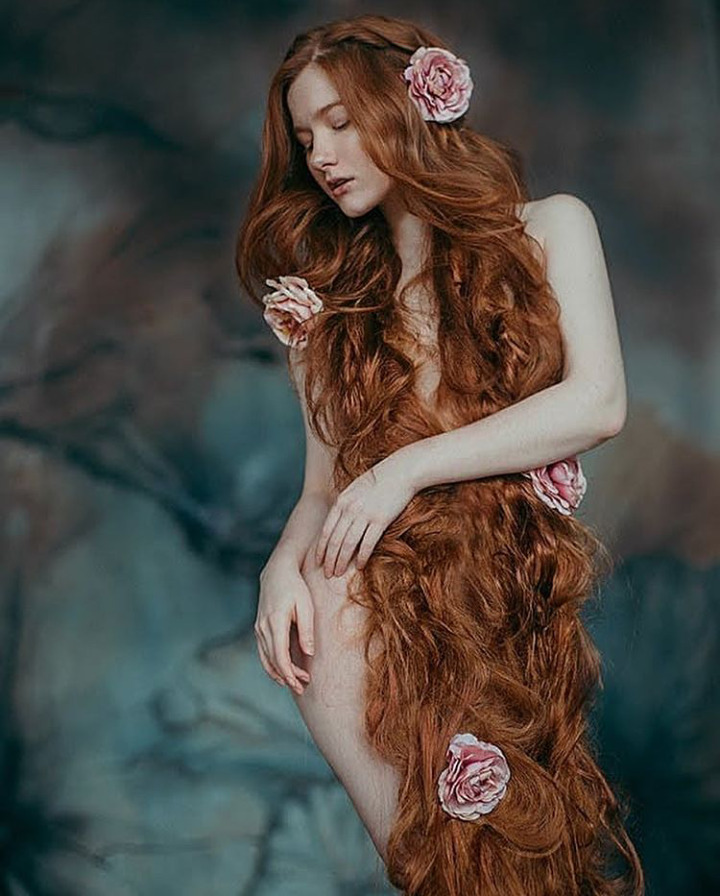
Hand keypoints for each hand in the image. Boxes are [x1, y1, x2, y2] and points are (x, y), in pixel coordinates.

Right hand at [255, 559, 313, 694]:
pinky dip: (271, 664)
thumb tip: (309, 654)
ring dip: (278, 673)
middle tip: (303, 687)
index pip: (280, 656)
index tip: (301, 682)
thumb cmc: (295, 587)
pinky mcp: (259, 627)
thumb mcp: (306, 606)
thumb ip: (307, 630)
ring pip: (265, 658)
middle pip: (273, 660)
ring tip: (294, 683)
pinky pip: (263, 651)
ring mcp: (259, 628)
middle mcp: (263, 627)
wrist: (277, 571)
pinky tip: (281, 671)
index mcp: (275, 622)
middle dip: (287, 677)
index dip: (289, 673)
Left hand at [315, 456, 415, 576]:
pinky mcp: (380, 520)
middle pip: (335, 540)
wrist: (401, 471)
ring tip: (338, 574)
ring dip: (342, 561)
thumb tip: (338, 520)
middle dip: (329, 559)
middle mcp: (350, 509)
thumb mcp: (355, 488)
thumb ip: (345, 504)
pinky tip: (360, 566)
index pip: (326, 530)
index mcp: (341, 501)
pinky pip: (367, 543)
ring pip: (348, 545)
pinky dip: (362, 557)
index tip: (318, 561)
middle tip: (327, 574)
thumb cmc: (380, 479)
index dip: (321, 548)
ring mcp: (365, 515)